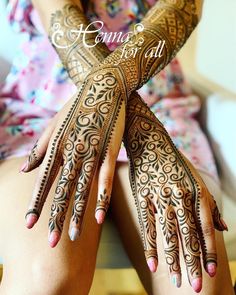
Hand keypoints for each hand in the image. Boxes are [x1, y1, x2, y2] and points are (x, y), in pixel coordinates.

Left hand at [22, 68, 125, 246]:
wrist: (103, 87)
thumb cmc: (76, 107)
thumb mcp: (53, 125)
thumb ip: (39, 149)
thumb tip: (24, 171)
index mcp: (56, 146)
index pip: (43, 180)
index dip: (36, 202)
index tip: (28, 223)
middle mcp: (71, 152)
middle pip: (62, 190)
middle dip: (55, 216)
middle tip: (50, 242)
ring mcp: (91, 152)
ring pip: (82, 189)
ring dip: (77, 214)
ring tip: (72, 237)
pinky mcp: (109, 151)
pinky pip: (104, 179)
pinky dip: (101, 199)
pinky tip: (97, 218)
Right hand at [123, 92, 226, 291]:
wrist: (150, 143)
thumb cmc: (176, 164)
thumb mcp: (198, 180)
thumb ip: (211, 205)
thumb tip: (224, 228)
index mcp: (197, 193)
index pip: (205, 228)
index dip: (208, 252)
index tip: (211, 273)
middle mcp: (181, 197)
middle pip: (188, 235)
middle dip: (193, 263)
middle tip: (197, 287)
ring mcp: (161, 197)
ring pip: (168, 234)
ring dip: (173, 260)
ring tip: (176, 281)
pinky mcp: (143, 197)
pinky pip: (148, 226)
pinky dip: (151, 247)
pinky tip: (154, 265)